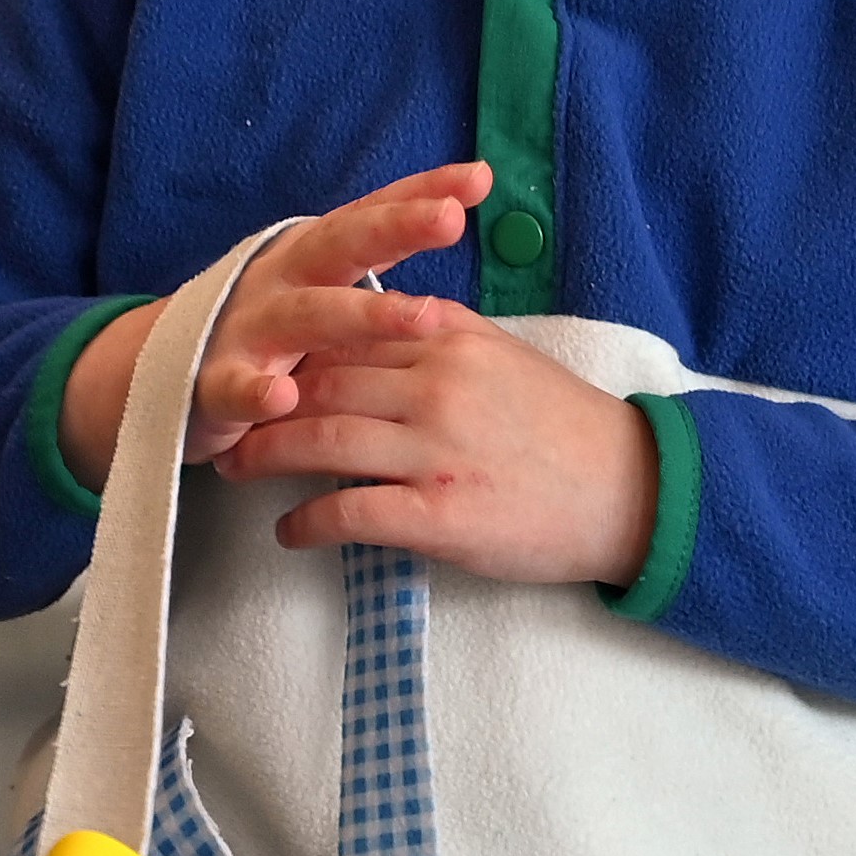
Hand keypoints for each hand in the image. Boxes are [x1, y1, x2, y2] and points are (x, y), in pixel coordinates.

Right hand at [57, 162, 490, 490]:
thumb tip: (455, 210)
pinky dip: (254, 392)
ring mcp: (244, 328)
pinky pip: (232, 387)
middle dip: (395, 230)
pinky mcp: (210, 383)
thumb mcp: (320, 289)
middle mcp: (281, 279)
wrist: (160, 374)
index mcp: (312, 256)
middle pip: (342, 245)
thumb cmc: (266, 331)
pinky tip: (280, 397)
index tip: (478, 178)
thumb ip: (377, 259)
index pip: (371, 215)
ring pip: (306, 315)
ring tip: (418, 318)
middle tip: (449, 221)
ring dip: (360, 316)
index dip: (420, 194)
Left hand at [211, 303, 659, 589]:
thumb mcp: (506, 357)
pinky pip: (347, 514)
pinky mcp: (438, 516)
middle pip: (318, 385)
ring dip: (265, 457)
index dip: (291, 354)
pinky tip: (289, 532)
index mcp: (448, 340)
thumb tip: (385, 323)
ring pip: (318, 442)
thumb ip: (442, 336)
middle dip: (262, 404)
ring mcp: (434, 452)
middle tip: (225, 420)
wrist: (630, 491)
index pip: (346, 336)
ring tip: (237, 469)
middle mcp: (435, 387)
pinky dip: (305, 524)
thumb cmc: (565, 428)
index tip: (256, 368)